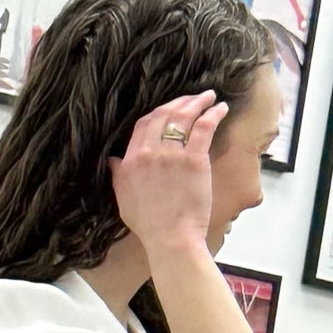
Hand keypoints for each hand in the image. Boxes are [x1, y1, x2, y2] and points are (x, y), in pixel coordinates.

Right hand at [109, 89, 225, 264]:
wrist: (170, 236)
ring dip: (197, 102)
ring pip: (183, 116)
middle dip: (179, 101)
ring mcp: (172, 155)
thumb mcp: (123, 198)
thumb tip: (111, 160)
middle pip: (163, 115)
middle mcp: (149, 153)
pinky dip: (213, 114)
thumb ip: (118, 175)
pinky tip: (220, 108)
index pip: (143, 125)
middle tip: (192, 97)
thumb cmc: (148, 223)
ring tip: (208, 96)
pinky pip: (204, 127)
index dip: (157, 112)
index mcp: (130, 161)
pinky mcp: (195, 159)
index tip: (169, 108)